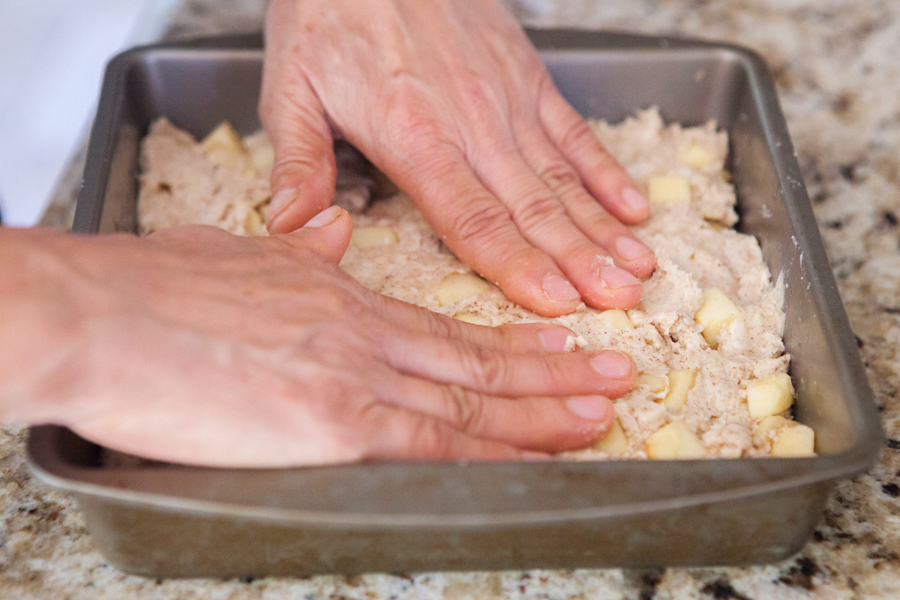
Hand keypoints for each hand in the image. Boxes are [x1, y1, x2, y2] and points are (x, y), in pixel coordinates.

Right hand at [0, 208, 636, 466]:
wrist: (101, 315)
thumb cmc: (153, 290)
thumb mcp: (240, 256)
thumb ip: (301, 253)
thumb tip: (334, 230)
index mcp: (343, 295)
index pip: (449, 328)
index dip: (512, 343)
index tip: (560, 345)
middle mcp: (365, 333)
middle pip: (479, 362)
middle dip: (555, 373)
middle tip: (615, 375)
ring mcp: (357, 377)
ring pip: (474, 401)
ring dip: (545, 410)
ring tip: (602, 412)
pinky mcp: (335, 426)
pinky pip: (436, 442)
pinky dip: (496, 451)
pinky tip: (537, 455)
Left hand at [260, 0, 655, 317]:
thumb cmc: (331, 9)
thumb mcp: (291, 86)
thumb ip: (298, 162)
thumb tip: (291, 227)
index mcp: (414, 138)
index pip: (473, 220)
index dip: (517, 267)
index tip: (555, 304)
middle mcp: (473, 125)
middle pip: (534, 208)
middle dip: (580, 262)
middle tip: (621, 301)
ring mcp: (509, 100)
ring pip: (564, 178)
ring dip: (604, 228)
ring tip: (639, 268)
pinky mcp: (528, 76)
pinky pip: (576, 133)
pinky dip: (606, 173)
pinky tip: (632, 207)